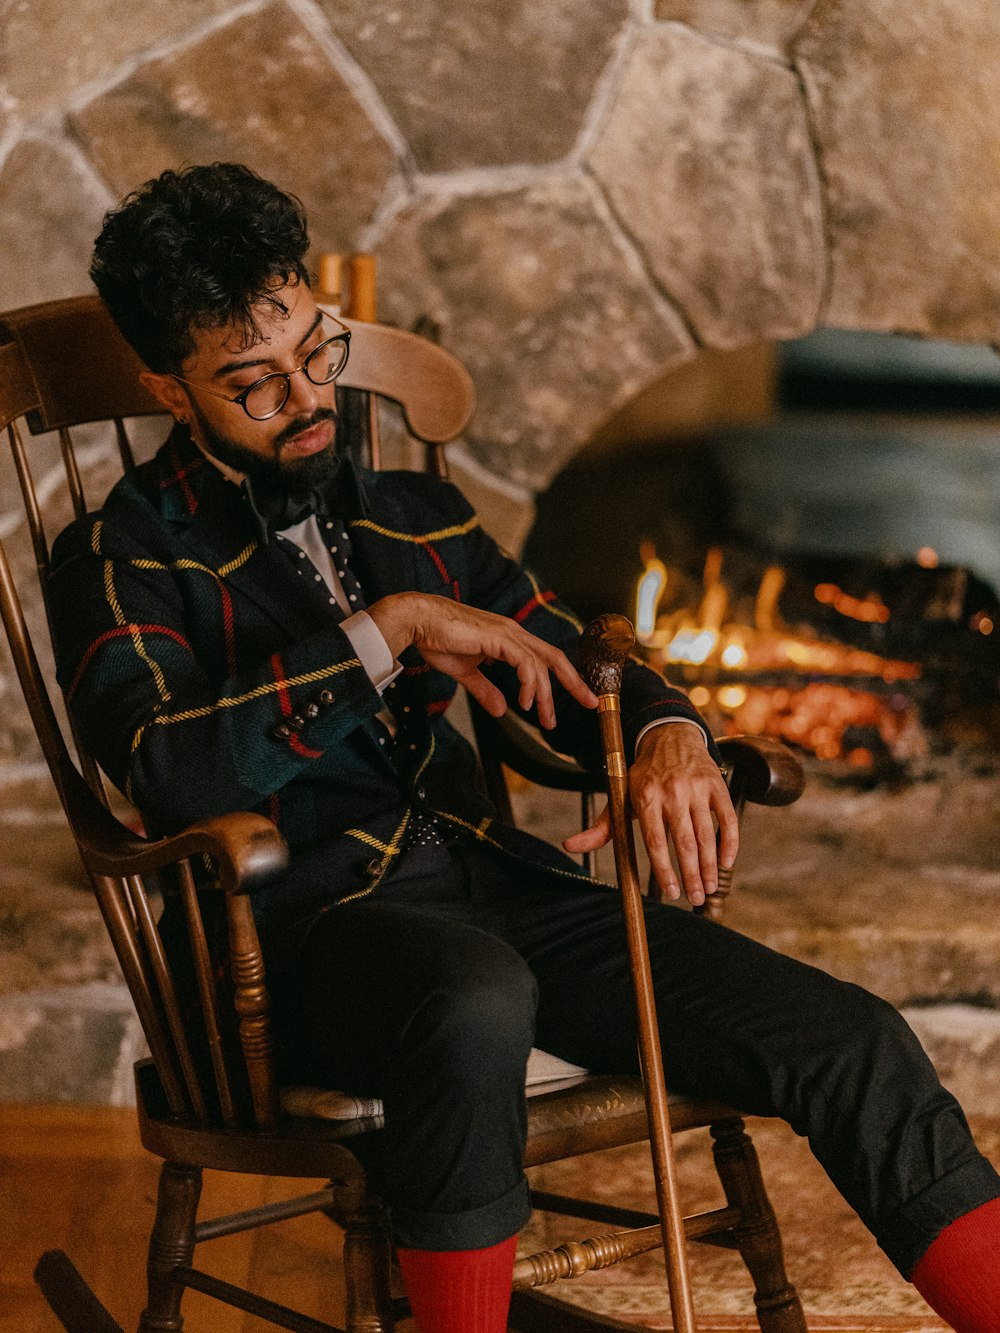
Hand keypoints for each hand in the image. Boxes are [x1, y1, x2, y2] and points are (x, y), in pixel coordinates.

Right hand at [367, 593, 597, 727]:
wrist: (417, 622)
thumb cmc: (437, 640)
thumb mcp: (466, 672)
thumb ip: (485, 690)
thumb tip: (502, 710)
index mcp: (508, 638)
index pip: (545, 658)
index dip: (564, 678)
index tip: (577, 698)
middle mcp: (513, 633)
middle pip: (554, 657)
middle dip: (574, 682)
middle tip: (590, 704)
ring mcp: (507, 633)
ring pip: (540, 664)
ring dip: (545, 694)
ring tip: (544, 718)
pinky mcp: (497, 637)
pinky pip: (524, 662)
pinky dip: (529, 683)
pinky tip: (525, 701)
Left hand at [563, 723, 737, 905]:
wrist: (670, 738)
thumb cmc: (643, 778)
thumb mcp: (620, 797)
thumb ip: (601, 827)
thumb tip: (569, 846)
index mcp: (645, 797)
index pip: (655, 841)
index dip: (664, 870)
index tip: (671, 893)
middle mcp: (671, 792)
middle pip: (683, 842)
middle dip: (691, 875)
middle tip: (695, 899)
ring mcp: (696, 788)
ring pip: (706, 834)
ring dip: (710, 866)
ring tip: (708, 888)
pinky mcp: (716, 785)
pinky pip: (728, 819)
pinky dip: (730, 843)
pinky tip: (726, 863)